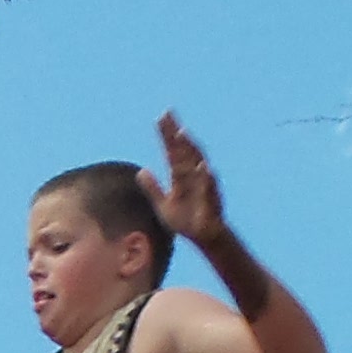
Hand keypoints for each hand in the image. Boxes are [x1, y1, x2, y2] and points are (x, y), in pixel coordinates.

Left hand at [155, 110, 223, 246]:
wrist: (202, 236)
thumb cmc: (185, 219)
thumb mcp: (163, 204)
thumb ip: (153, 188)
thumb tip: (141, 172)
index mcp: (180, 175)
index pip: (172, 150)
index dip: (167, 135)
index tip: (161, 117)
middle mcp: (192, 175)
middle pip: (183, 150)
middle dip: (175, 134)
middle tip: (168, 116)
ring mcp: (202, 184)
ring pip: (196, 162)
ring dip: (190, 148)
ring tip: (182, 133)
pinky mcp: (211, 198)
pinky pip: (208, 186)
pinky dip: (206, 176)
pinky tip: (202, 166)